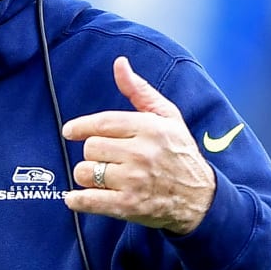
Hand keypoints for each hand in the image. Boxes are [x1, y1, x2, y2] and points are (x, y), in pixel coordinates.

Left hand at [62, 57, 217, 234]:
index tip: (70, 131)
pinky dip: (76, 201)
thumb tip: (120, 64)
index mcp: (150, 129)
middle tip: (105, 159)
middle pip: (91, 148)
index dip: (81, 126)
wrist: (201, 198)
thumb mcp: (168, 117)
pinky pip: (88, 201)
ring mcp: (134, 181)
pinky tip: (77, 198)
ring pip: (86, 172)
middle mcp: (141, 154)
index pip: (103, 123)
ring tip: (102, 178)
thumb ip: (140, 91)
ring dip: (87, 176)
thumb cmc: (181, 154)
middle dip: (93, 153)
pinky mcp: (128, 205)